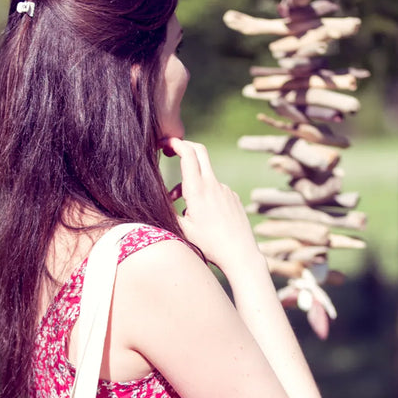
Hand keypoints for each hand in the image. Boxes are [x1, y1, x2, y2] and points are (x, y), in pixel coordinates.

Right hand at [164, 137, 261, 274]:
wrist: (240, 254)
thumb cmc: (210, 245)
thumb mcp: (182, 230)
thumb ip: (168, 211)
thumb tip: (157, 201)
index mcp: (198, 190)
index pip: (188, 153)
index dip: (175, 143)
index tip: (164, 143)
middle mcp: (213, 185)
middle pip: (199, 151)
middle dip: (184, 147)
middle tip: (171, 151)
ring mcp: (225, 190)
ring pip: (205, 175)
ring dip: (191, 182)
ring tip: (183, 207)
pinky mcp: (233, 197)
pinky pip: (215, 189)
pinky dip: (204, 194)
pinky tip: (204, 216)